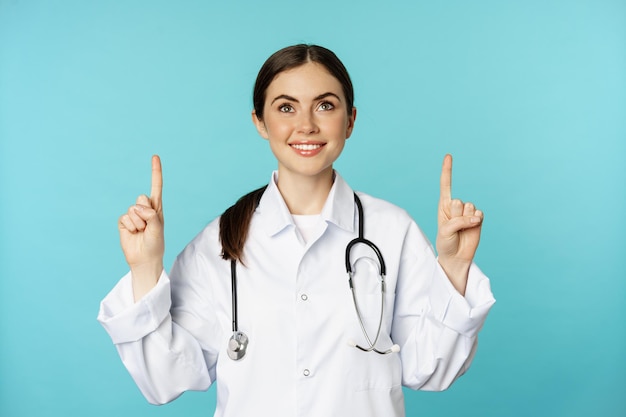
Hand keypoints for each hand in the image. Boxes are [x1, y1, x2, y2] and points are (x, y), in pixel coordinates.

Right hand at [117, 155, 164, 299]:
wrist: (144, 259)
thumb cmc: (155, 244)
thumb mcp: (158, 228)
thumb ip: (151, 214)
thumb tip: (138, 207)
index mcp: (157, 208)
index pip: (156, 186)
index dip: (155, 172)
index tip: (155, 156)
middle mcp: (145, 209)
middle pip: (142, 198)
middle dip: (145, 213)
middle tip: (148, 227)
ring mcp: (133, 215)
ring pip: (133, 209)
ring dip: (138, 223)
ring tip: (141, 232)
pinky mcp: (123, 221)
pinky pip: (125, 217)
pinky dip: (130, 226)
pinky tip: (133, 233)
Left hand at [435, 154, 482, 294]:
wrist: (456, 256)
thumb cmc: (446, 242)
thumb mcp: (445, 231)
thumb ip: (458, 221)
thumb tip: (476, 215)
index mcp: (444, 205)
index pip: (446, 184)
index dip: (447, 170)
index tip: (449, 155)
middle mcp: (456, 206)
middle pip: (458, 202)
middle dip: (456, 216)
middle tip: (454, 226)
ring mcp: (468, 211)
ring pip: (469, 208)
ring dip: (465, 220)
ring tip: (462, 229)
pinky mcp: (478, 218)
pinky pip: (479, 214)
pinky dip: (475, 222)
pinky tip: (471, 228)